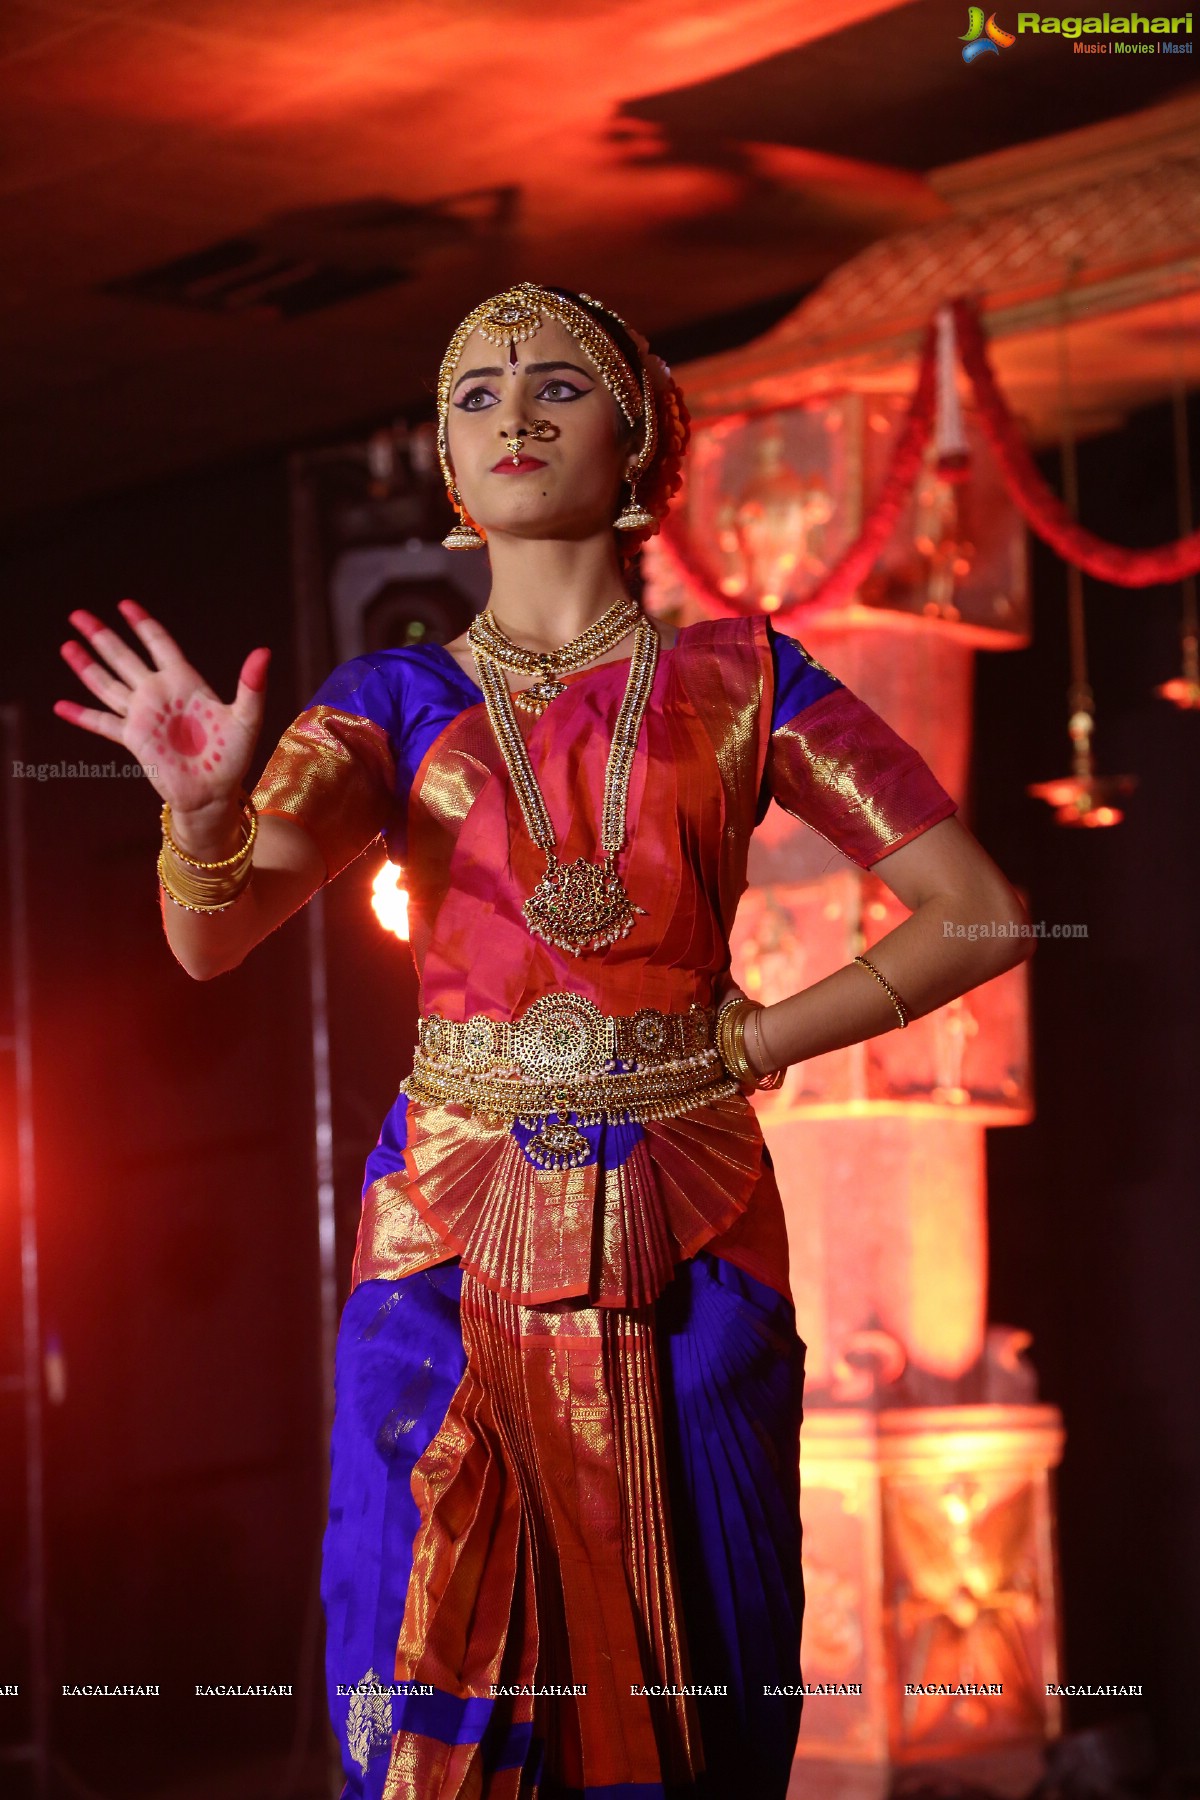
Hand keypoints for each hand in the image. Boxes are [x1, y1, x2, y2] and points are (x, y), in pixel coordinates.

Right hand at [53, 601, 270, 825]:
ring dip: (87, 666)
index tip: (125, 604)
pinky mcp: (134, 740)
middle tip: (77, 614)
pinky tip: (61, 706)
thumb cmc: (233, 756)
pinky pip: (103, 723)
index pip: (159, 644)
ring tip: (67, 646)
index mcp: (185, 682)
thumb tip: (263, 653)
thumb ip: (252, 686)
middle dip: (102, 636)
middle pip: (124, 657)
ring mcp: (143, 715)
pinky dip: (82, 715)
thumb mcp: (247, 719)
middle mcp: (159, 693)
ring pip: (108, 684)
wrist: (214, 793)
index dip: (142, 624)